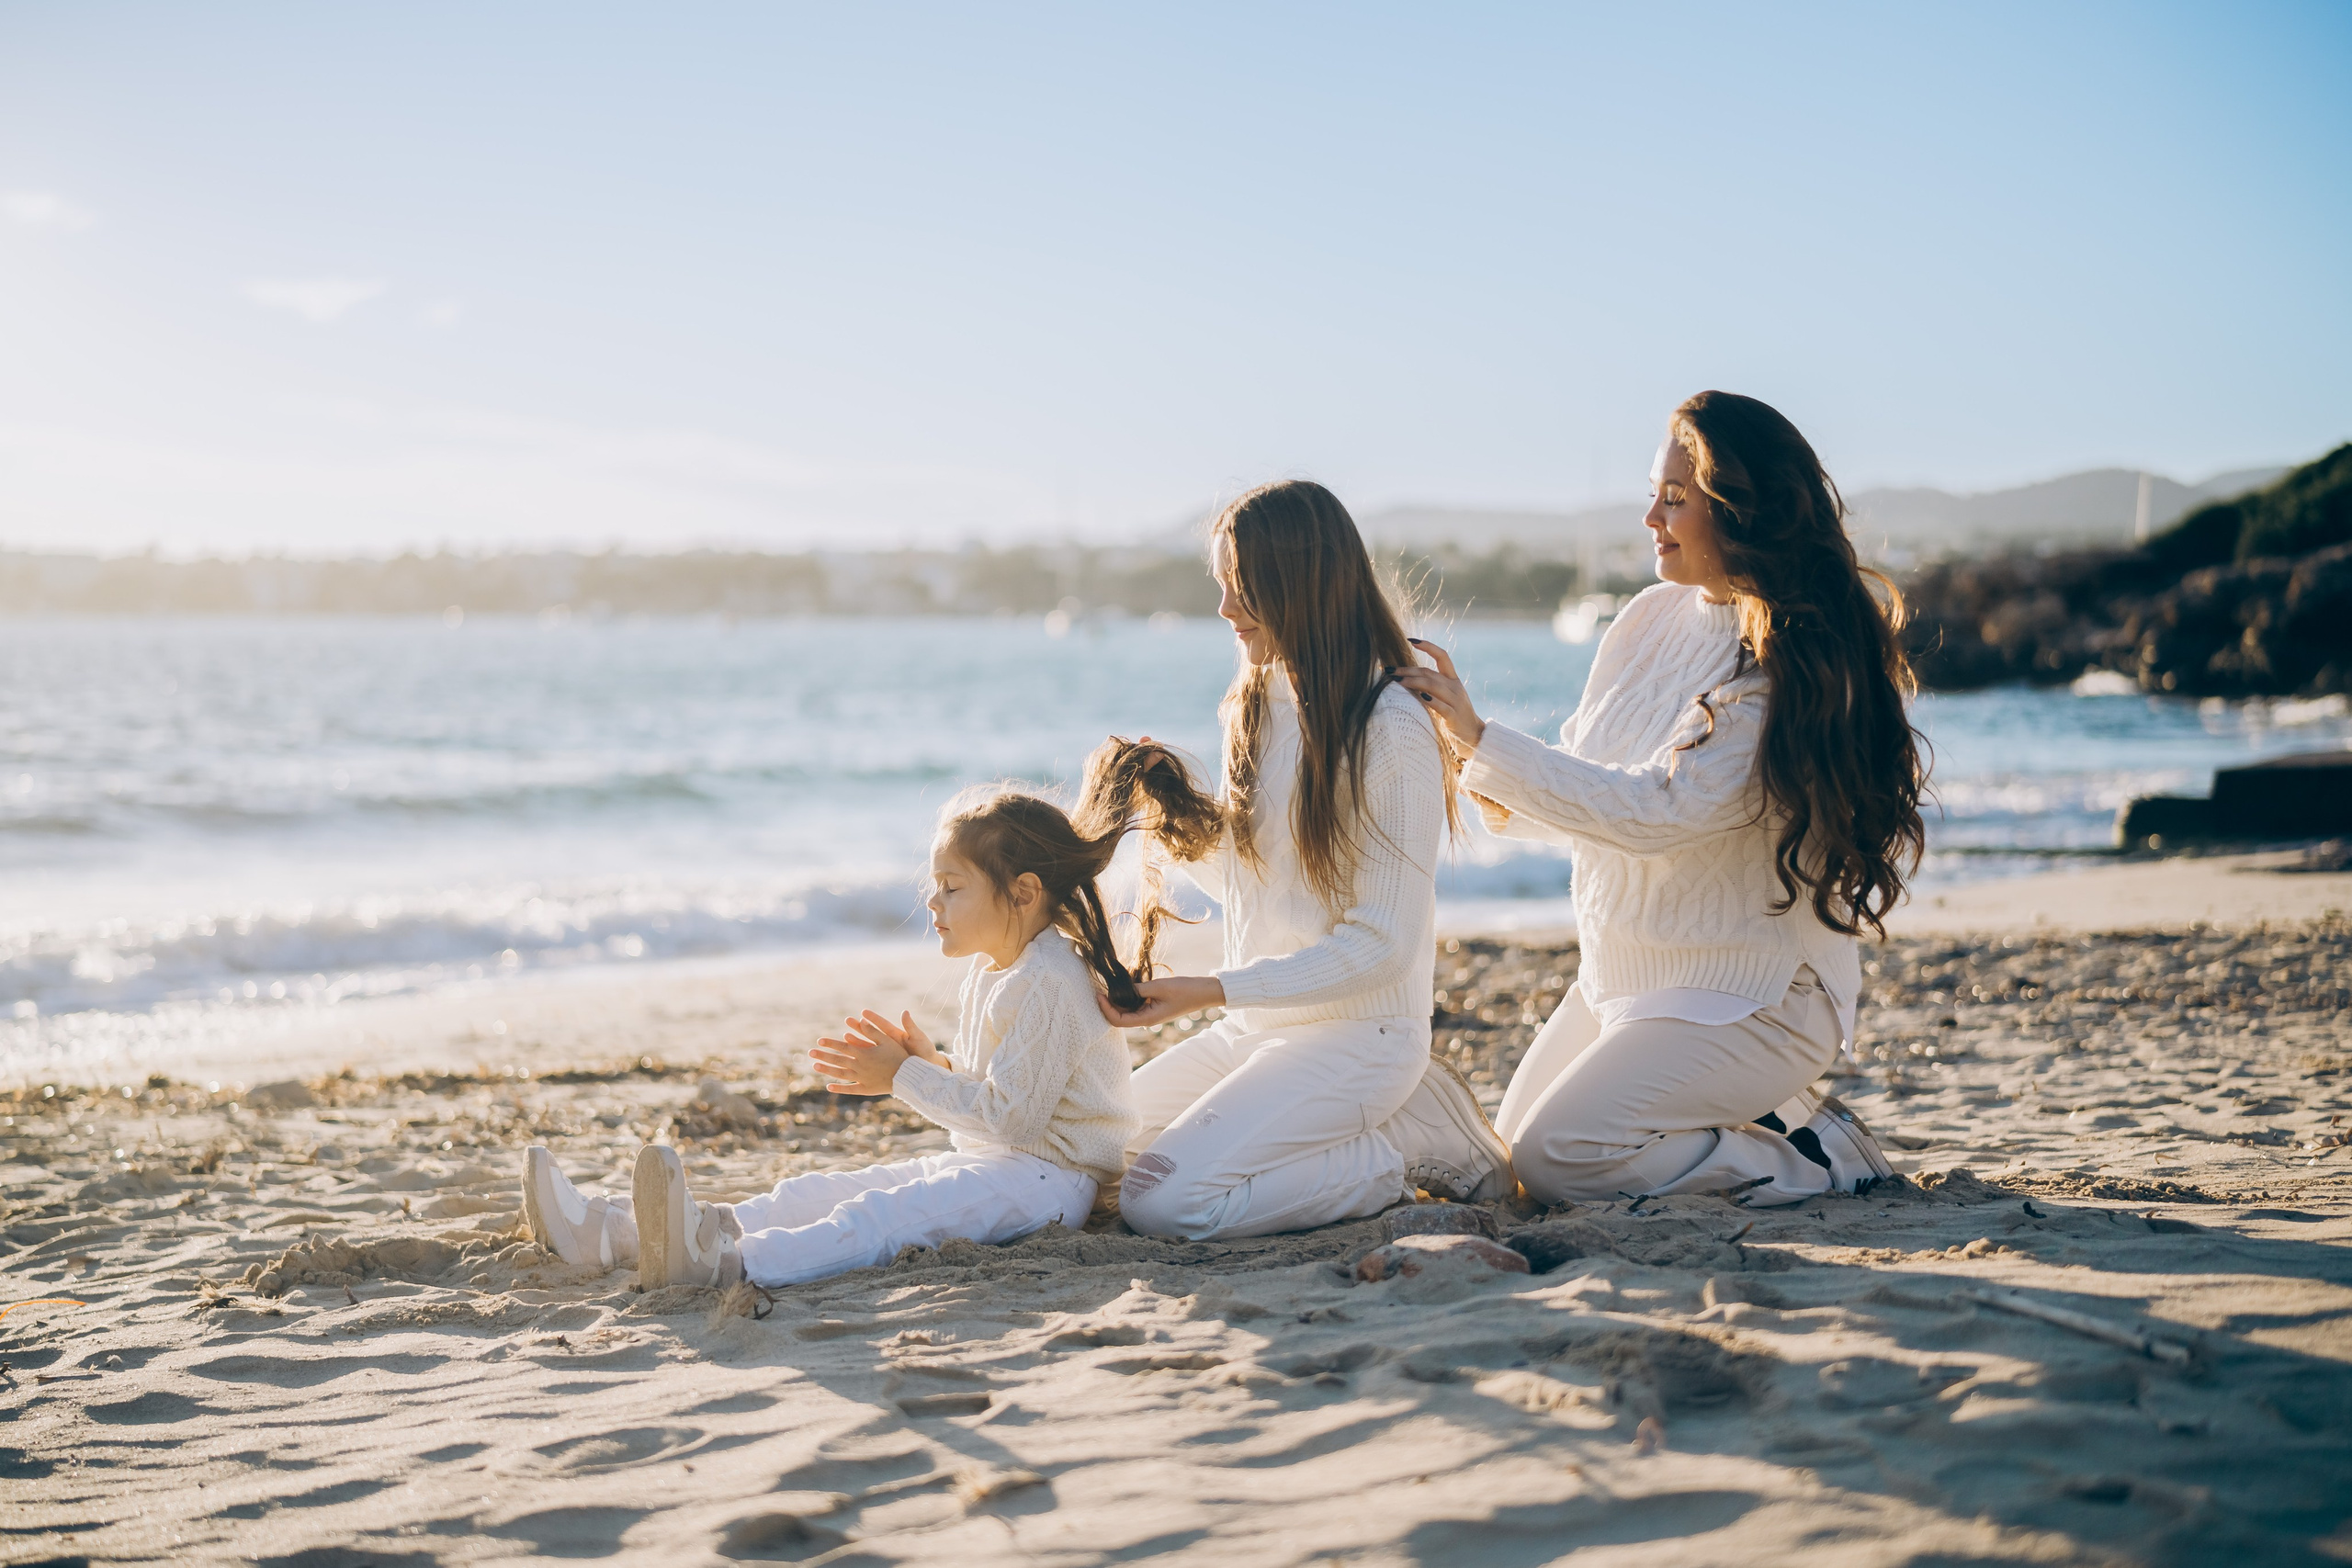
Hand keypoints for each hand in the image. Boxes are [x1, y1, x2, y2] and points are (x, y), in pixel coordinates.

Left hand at [810, 1013, 914, 1094]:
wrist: (908, 1076)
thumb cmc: (899, 1055)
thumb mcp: (888, 1040)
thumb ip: (873, 1031)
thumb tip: (861, 1019)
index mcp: (863, 1053)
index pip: (843, 1046)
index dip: (830, 1043)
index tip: (819, 1040)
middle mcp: (859, 1066)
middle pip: (837, 1060)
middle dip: (823, 1056)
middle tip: (810, 1053)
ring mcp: (861, 1078)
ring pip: (840, 1074)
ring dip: (827, 1070)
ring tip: (815, 1067)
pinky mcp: (866, 1089)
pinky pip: (850, 1089)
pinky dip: (839, 1088)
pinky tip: (829, 1087)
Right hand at [849, 1009, 940, 1065]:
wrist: (926, 1067)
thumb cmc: (925, 1050)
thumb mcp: (918, 1038)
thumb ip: (911, 1026)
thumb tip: (905, 1012)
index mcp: (896, 1034)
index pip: (883, 1025)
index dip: (874, 1018)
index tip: (863, 1012)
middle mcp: (888, 1042)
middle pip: (871, 1033)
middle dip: (860, 1027)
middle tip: (847, 1020)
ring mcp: (884, 1053)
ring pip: (868, 1046)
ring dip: (857, 1042)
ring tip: (845, 1037)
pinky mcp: (882, 1064)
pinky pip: (870, 1060)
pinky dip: (861, 1058)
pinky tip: (850, 1057)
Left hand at [1096, 974, 1224, 1028]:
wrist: (1203, 992)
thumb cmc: (1184, 990)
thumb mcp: (1158, 987)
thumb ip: (1137, 989)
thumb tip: (1118, 989)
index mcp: (1147, 1019)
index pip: (1118, 1021)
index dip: (1105, 1009)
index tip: (1098, 994)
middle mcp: (1146, 1019)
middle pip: (1120, 1016)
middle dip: (1108, 1004)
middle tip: (1101, 986)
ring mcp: (1150, 1013)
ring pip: (1126, 1010)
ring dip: (1117, 999)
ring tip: (1111, 983)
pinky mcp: (1153, 1006)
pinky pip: (1135, 1003)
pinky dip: (1128, 995)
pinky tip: (1126, 983)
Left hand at [1393, 639, 1485, 751]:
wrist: (1475, 737)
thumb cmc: (1454, 717)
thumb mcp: (1444, 698)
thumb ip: (1430, 688)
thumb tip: (1404, 680)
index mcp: (1453, 680)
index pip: (1442, 657)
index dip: (1428, 646)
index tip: (1411, 640)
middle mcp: (1455, 687)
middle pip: (1430, 673)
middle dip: (1408, 670)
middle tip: (1390, 671)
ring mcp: (1456, 701)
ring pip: (1434, 686)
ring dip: (1413, 682)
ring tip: (1397, 682)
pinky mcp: (1455, 717)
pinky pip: (1442, 706)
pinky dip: (1430, 700)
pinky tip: (1420, 697)